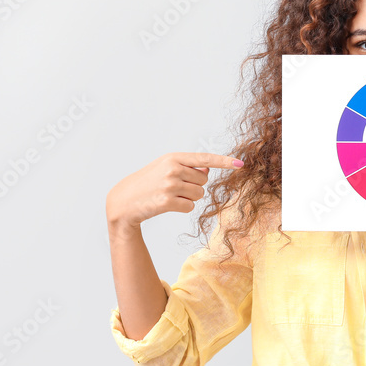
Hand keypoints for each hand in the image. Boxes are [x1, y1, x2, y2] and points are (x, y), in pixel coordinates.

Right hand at [106, 152, 243, 235]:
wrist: (125, 200)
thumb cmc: (148, 182)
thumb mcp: (165, 167)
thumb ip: (187, 167)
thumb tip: (206, 171)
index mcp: (173, 157)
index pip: (205, 159)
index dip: (224, 161)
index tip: (240, 164)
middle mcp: (173, 169)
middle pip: (203, 181)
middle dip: (194, 186)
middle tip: (174, 188)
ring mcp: (170, 185)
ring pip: (198, 194)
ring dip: (188, 198)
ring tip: (169, 195)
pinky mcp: (167, 202)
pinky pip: (190, 207)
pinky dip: (182, 208)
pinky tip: (167, 205)